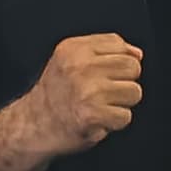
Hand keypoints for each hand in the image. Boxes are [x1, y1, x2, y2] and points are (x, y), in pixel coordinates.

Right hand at [17, 35, 143, 153]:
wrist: (33, 126)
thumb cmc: (55, 95)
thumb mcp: (71, 60)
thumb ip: (105, 51)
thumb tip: (137, 53)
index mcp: (74, 48)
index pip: (119, 45)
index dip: (117, 62)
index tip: (101, 75)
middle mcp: (80, 66)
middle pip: (132, 67)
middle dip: (123, 82)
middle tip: (103, 93)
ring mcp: (87, 90)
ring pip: (134, 92)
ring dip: (121, 104)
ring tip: (100, 106)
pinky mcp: (92, 114)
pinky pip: (126, 116)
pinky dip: (115, 123)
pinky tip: (98, 120)